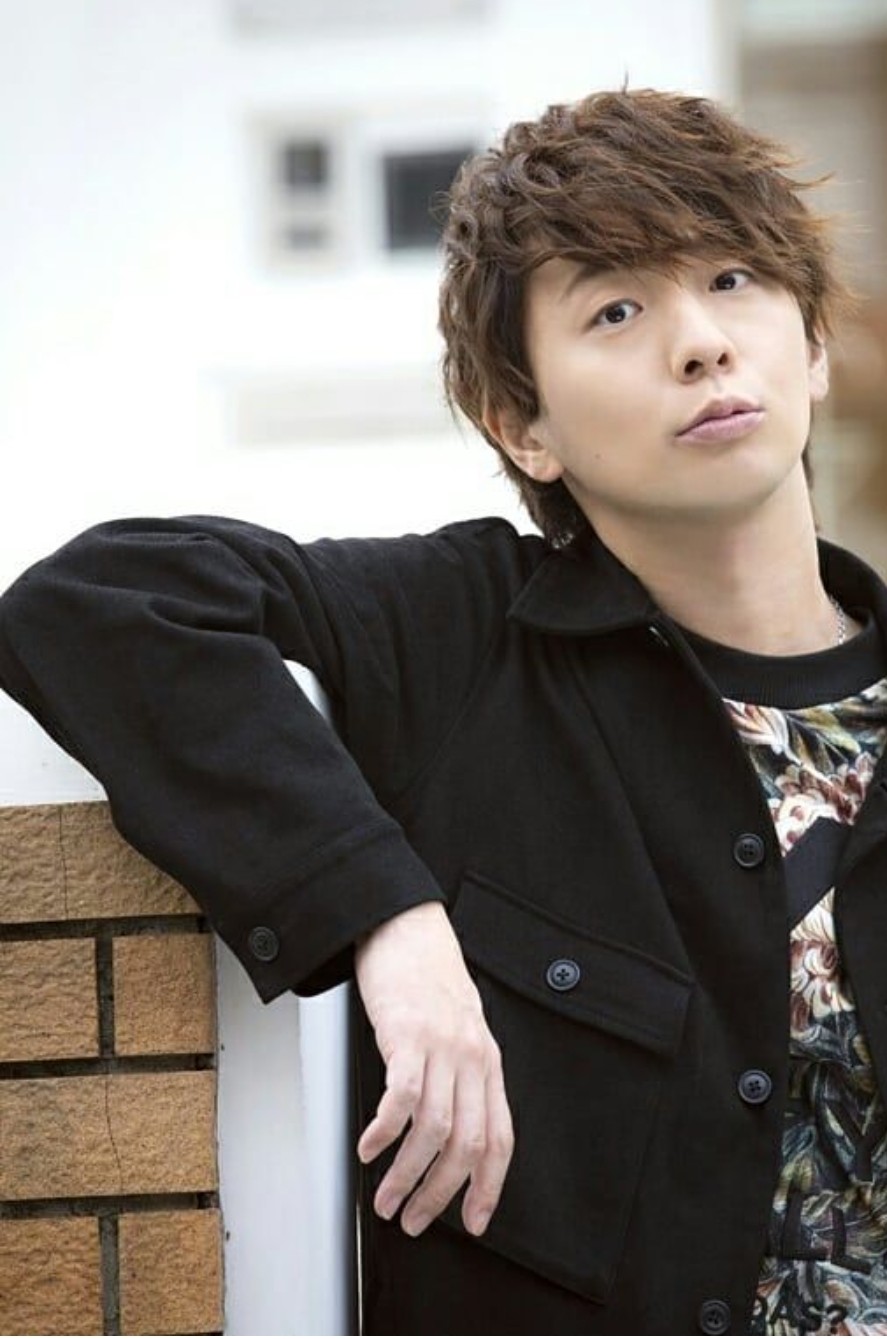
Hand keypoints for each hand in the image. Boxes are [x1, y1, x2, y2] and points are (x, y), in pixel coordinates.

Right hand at [354, 900, 513, 1237]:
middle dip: (439, 1194)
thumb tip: (449, 1131)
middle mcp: (472, 1057)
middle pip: (466, 1144)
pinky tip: (368, 1147)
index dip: (488, 1187)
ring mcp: (442, 1046)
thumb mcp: (460, 1029)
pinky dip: (384, 1132)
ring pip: (434, 1130)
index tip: (472, 1221)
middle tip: (413, 1218)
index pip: (500, 1138)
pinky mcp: (408, 1034)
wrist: (407, 927)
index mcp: (488, 1062)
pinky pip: (402, 1097)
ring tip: (385, 1197)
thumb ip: (461, 1074)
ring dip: (406, 1174)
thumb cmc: (428, 978)